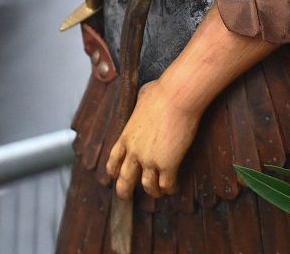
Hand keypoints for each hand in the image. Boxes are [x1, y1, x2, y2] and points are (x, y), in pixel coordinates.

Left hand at [106, 80, 200, 199]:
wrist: (176, 97)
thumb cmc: (161, 93)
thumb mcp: (142, 98)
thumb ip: (140, 106)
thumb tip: (145, 98)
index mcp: (126, 136)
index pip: (113, 159)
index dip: (113, 170)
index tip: (114, 176)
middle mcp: (134, 152)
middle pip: (124, 179)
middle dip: (124, 191)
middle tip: (125, 197)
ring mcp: (150, 160)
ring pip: (147, 187)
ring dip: (153, 192)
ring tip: (158, 192)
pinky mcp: (168, 165)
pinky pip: (167, 185)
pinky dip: (170, 188)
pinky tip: (173, 187)